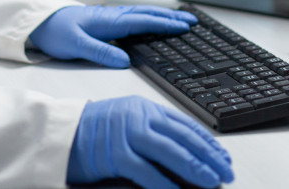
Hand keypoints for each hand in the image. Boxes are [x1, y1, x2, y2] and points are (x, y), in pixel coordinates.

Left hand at [29, 5, 196, 67]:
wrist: (40, 22)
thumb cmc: (57, 33)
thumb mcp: (76, 47)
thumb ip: (101, 53)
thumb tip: (125, 61)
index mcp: (109, 22)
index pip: (143, 22)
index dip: (165, 24)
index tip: (185, 26)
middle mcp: (112, 17)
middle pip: (147, 15)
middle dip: (170, 17)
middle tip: (192, 20)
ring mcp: (109, 18)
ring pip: (141, 14)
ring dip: (161, 16)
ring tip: (178, 19)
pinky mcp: (104, 22)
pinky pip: (133, 17)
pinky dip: (148, 18)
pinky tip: (150, 22)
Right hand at [67, 96, 233, 188]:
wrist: (62, 132)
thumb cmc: (94, 130)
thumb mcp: (127, 122)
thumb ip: (153, 132)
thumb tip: (186, 155)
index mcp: (144, 107)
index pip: (184, 123)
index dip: (207, 141)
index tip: (222, 157)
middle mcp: (138, 116)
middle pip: (182, 136)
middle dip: (208, 156)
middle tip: (226, 172)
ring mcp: (127, 133)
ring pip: (170, 151)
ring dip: (194, 168)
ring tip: (212, 182)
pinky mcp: (115, 153)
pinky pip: (147, 171)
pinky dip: (165, 184)